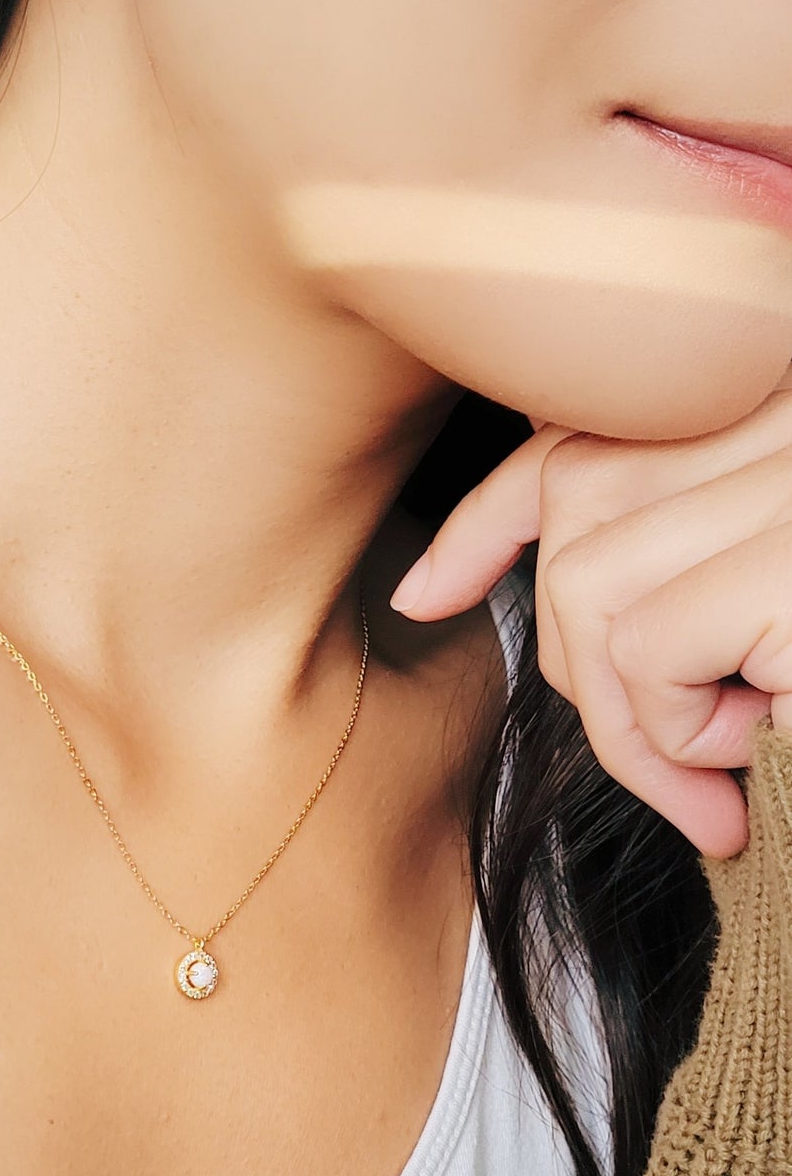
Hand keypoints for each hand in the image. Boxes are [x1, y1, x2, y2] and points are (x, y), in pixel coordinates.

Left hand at [387, 382, 791, 858]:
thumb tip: (422, 591)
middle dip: (581, 657)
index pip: (597, 421)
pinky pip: (649, 650)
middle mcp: (791, 408)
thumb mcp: (751, 614)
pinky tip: (772, 746)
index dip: (487, 516)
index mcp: (779, 404)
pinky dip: (684, 733)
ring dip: (639, 709)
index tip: (421, 593)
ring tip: (743, 764)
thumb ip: (649, 567)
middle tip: (684, 771)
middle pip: (578, 501)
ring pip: (591, 582)